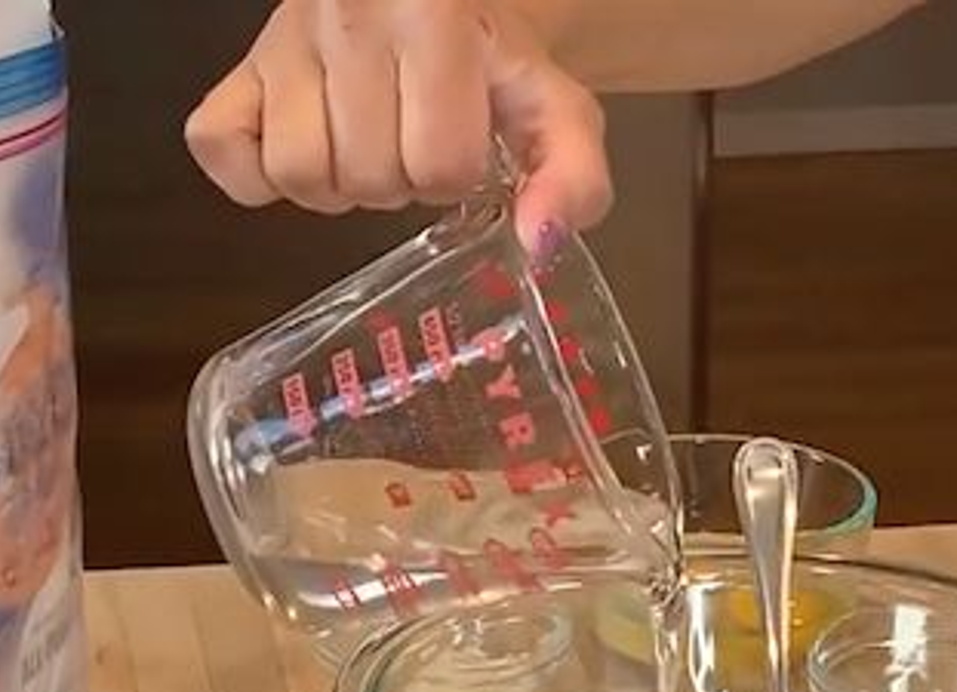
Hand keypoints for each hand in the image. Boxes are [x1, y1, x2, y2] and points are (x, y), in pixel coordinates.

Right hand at [185, 0, 611, 250]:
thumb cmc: (490, 62)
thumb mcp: (555, 110)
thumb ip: (575, 177)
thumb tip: (538, 244)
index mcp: (433, 18)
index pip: (438, 164)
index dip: (455, 176)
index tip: (460, 144)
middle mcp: (345, 15)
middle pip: (366, 175)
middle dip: (400, 184)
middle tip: (411, 145)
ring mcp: (281, 41)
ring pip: (296, 174)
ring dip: (338, 187)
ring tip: (366, 149)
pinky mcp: (234, 68)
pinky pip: (220, 151)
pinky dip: (258, 177)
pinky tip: (306, 152)